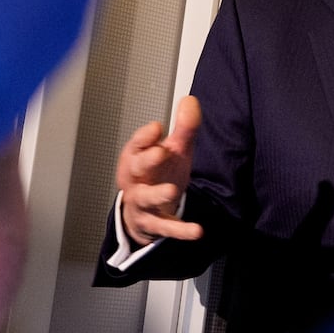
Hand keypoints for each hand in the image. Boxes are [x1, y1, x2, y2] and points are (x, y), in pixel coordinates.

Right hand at [118, 95, 204, 245]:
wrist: (144, 212)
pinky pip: (166, 227)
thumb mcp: (173, 151)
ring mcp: (143, 203)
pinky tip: (196, 230)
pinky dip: (180, 230)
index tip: (157, 128)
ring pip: (145, 198)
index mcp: (137, 158)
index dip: (145, 137)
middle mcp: (136, 180)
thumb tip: (190, 102)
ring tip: (171, 191)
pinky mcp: (154, 224)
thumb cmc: (157, 175)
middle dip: (147, 160)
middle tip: (160, 152)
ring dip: (158, 194)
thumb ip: (183, 128)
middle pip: (136, 167)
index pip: (136, 145)